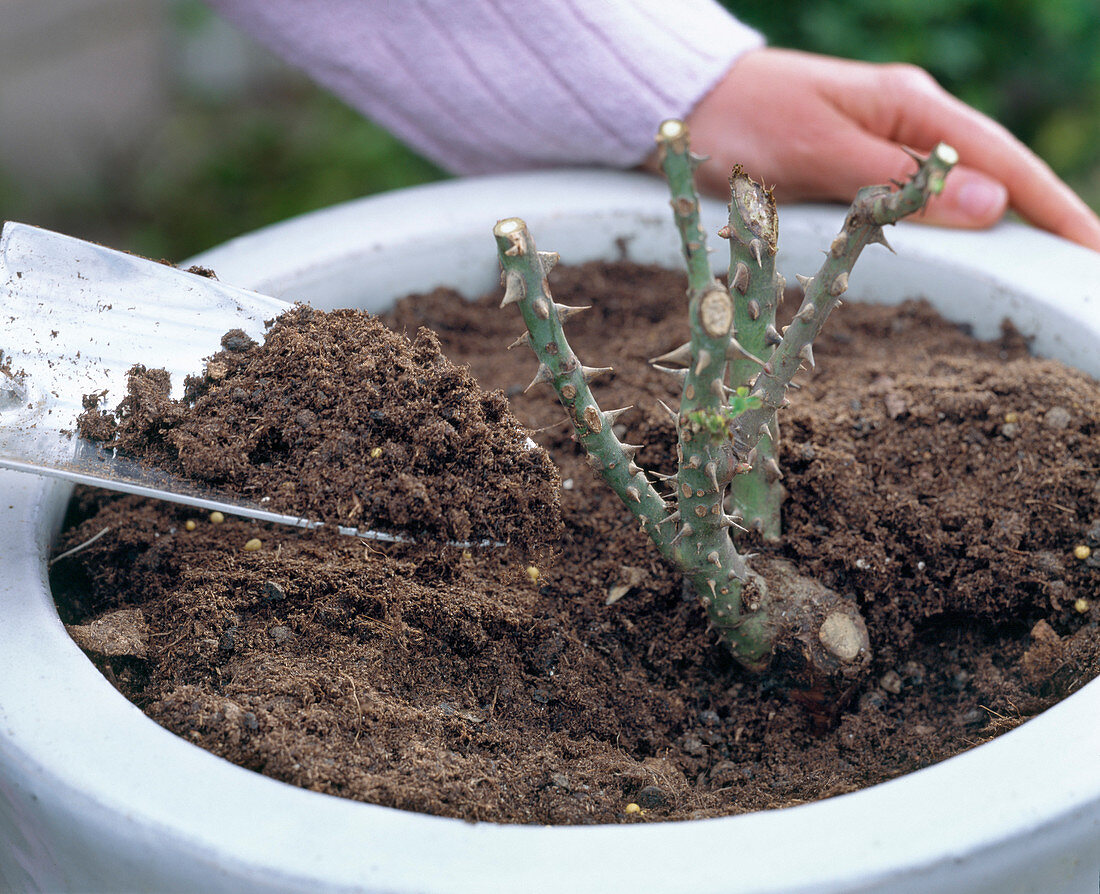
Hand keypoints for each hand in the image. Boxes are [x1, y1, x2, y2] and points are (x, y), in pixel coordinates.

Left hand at [652, 48, 1099, 251]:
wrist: (692, 101)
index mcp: (909, 108)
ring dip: (1003, 225)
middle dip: (1041, 218)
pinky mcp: (862, 161)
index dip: (1052, 206)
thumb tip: (990, 206)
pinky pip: (922, 196)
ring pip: (960, 188)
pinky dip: (953, 223)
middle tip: (1076, 269)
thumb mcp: (819, 153)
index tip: (1089, 248)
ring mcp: (887, 140)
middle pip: (994, 173)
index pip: (1003, 160)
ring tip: (1040, 266)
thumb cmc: (745, 121)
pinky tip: (971, 246)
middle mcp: (908, 120)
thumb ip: (897, 182)